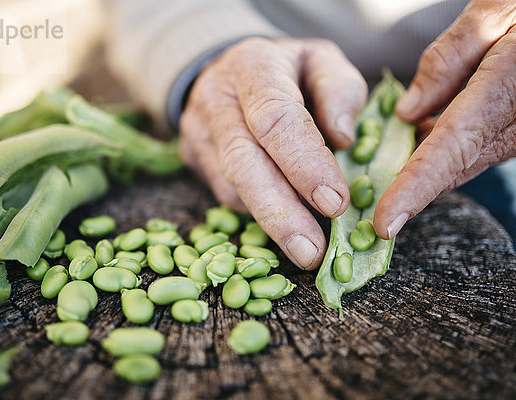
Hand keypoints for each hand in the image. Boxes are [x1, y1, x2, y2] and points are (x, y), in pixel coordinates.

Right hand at [179, 37, 366, 269]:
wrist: (229, 70)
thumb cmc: (286, 70)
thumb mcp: (321, 61)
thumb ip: (340, 89)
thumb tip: (344, 137)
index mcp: (253, 66)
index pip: (274, 118)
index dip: (304, 163)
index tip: (335, 203)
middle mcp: (217, 98)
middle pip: (242, 161)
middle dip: (280, 212)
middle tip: (312, 251)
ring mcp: (197, 131)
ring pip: (230, 187)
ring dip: (270, 223)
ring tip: (307, 248)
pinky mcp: (193, 158)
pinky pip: (224, 195)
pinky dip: (257, 214)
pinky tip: (286, 223)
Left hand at [374, 0, 515, 238]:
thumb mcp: (494, 13)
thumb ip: (448, 60)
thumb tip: (407, 111)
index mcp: (505, 90)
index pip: (450, 149)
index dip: (415, 189)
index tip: (386, 223)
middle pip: (453, 164)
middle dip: (409, 182)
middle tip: (369, 187)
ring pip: (463, 159)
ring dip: (425, 161)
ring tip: (390, 151)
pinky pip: (476, 146)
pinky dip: (444, 146)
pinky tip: (422, 130)